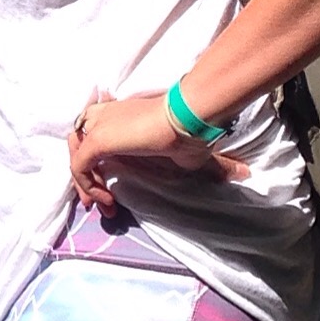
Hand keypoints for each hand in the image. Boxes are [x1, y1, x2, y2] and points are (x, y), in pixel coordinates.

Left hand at [68, 93, 249, 212]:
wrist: (188, 118)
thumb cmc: (192, 131)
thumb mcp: (192, 151)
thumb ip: (205, 163)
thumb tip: (243, 174)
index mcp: (121, 114)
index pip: (95, 132)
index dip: (96, 159)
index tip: (107, 184)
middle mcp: (104, 116)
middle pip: (79, 144)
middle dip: (86, 174)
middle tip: (99, 202)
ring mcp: (97, 126)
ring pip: (76, 157)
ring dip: (86, 185)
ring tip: (103, 206)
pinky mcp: (96, 140)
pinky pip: (79, 167)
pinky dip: (88, 186)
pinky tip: (108, 200)